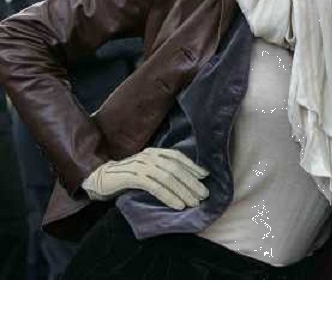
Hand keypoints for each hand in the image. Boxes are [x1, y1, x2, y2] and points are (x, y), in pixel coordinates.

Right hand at [82, 147, 208, 209]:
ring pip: (168, 177)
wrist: (99, 178)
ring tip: (194, 202)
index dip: (192, 166)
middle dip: (191, 182)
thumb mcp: (146, 169)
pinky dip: (169, 196)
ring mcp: (141, 165)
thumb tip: (185, 181)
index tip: (205, 176)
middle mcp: (149, 155)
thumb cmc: (127, 176)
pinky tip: (178, 205)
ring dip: (183, 191)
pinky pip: (155, 187)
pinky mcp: (132, 176)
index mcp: (154, 151)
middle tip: (204, 194)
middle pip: (175, 168)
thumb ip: (161, 170)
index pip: (177, 156)